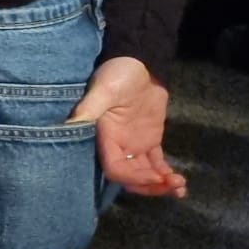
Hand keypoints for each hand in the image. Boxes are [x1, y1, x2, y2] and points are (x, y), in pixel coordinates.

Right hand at [68, 56, 186, 198]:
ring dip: (160, 184)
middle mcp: (117, 146)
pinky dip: (166, 175)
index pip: (115, 169)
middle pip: (130, 178)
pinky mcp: (148, 140)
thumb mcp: (104, 89)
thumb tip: (68, 124)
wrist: (139, 61)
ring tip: (179, 187)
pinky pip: (156, 164)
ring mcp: (134, 144)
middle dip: (149, 186)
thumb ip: (90, 107)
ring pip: (144, 174)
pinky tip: (180, 183)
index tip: (154, 176)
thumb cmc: (118, 73)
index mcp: (105, 137)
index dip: (133, 178)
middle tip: (171, 185)